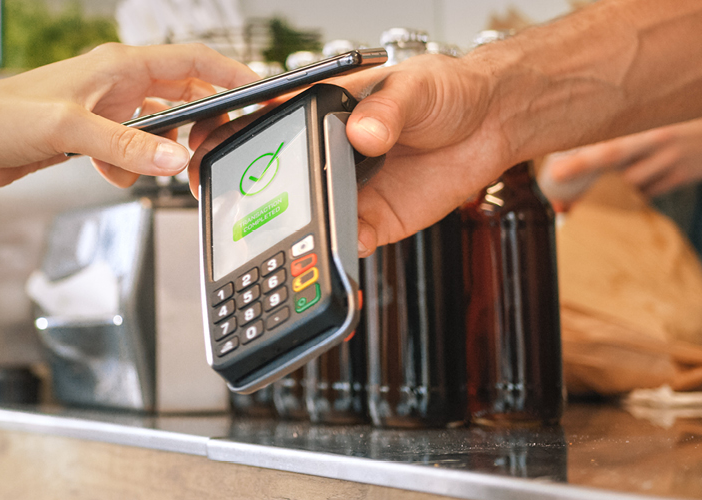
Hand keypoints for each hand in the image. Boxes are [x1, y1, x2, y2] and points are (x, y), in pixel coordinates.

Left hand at [0, 43, 256, 190]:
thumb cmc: (2, 119)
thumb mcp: (70, 132)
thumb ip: (128, 149)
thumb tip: (177, 160)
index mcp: (119, 65)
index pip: (194, 61)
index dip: (234, 76)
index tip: (264, 94)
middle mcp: (116, 82)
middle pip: (184, 96)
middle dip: (200, 126)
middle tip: (209, 154)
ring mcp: (105, 109)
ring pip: (159, 129)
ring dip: (161, 153)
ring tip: (155, 170)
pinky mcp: (91, 135)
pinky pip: (131, 151)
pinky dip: (129, 167)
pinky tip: (110, 175)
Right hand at [186, 55, 511, 256]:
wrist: (493, 123)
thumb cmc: (447, 90)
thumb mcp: (415, 86)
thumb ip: (389, 108)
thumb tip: (366, 131)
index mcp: (322, 111)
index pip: (262, 124)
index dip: (228, 138)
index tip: (207, 149)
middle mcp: (326, 154)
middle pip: (271, 178)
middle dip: (244, 195)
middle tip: (230, 204)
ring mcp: (346, 190)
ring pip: (303, 216)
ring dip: (288, 231)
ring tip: (280, 241)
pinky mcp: (373, 221)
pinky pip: (344, 243)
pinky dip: (335, 255)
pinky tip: (336, 253)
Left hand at [544, 95, 701, 198]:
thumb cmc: (686, 118)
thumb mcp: (658, 114)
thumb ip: (627, 130)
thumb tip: (585, 150)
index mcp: (646, 120)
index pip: (606, 138)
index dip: (578, 156)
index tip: (554, 168)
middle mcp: (656, 138)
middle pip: (612, 159)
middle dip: (582, 174)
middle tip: (558, 189)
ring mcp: (670, 159)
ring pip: (629, 184)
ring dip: (603, 195)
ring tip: (577, 204)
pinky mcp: (681, 176)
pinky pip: (647, 193)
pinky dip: (628, 198)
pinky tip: (614, 202)